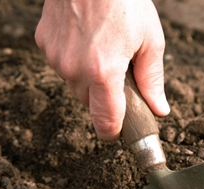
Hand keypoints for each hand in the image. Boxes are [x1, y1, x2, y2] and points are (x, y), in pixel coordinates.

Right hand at [35, 0, 169, 139]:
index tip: (120, 132)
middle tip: (119, 75)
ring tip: (103, 51)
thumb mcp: (150, 40)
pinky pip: (60, 65)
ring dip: (88, 79)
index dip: (114, 132)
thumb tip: (159, 110)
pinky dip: (73, 60)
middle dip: (104, 97)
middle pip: (89, 104)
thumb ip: (152, 80)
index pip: (105, 122)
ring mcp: (56, 56)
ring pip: (74, 85)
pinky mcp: (44, 42)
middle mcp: (75, 69)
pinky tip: (86, 40)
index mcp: (104, 72)